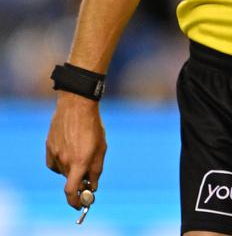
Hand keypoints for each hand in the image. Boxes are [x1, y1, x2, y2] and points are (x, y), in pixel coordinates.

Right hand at [46, 92, 106, 208]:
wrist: (76, 107)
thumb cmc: (93, 126)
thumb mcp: (101, 148)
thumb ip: (97, 169)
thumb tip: (93, 185)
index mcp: (80, 161)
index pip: (71, 190)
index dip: (74, 201)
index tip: (80, 205)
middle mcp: (65, 160)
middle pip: (69, 180)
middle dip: (78, 182)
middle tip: (87, 177)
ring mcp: (55, 154)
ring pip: (63, 171)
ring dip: (71, 170)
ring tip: (81, 152)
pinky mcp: (48, 147)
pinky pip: (54, 164)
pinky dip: (61, 164)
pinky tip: (69, 153)